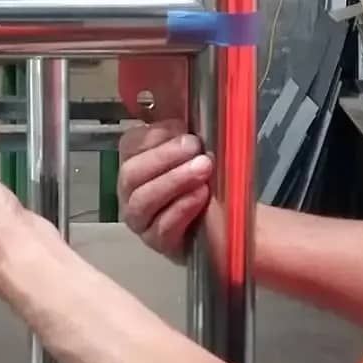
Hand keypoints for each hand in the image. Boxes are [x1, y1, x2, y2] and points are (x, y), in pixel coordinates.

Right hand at [117, 119, 213, 260]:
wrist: (232, 219)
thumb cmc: (209, 180)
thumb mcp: (195, 153)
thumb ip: (184, 135)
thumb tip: (183, 118)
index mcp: (137, 163)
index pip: (129, 145)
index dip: (155, 135)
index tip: (184, 128)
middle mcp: (131, 192)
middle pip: (131, 173)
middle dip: (164, 157)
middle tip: (196, 148)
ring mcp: (142, 221)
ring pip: (142, 201)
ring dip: (174, 181)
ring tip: (203, 169)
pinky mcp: (159, 244)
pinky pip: (162, 227)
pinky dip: (182, 208)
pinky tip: (201, 196)